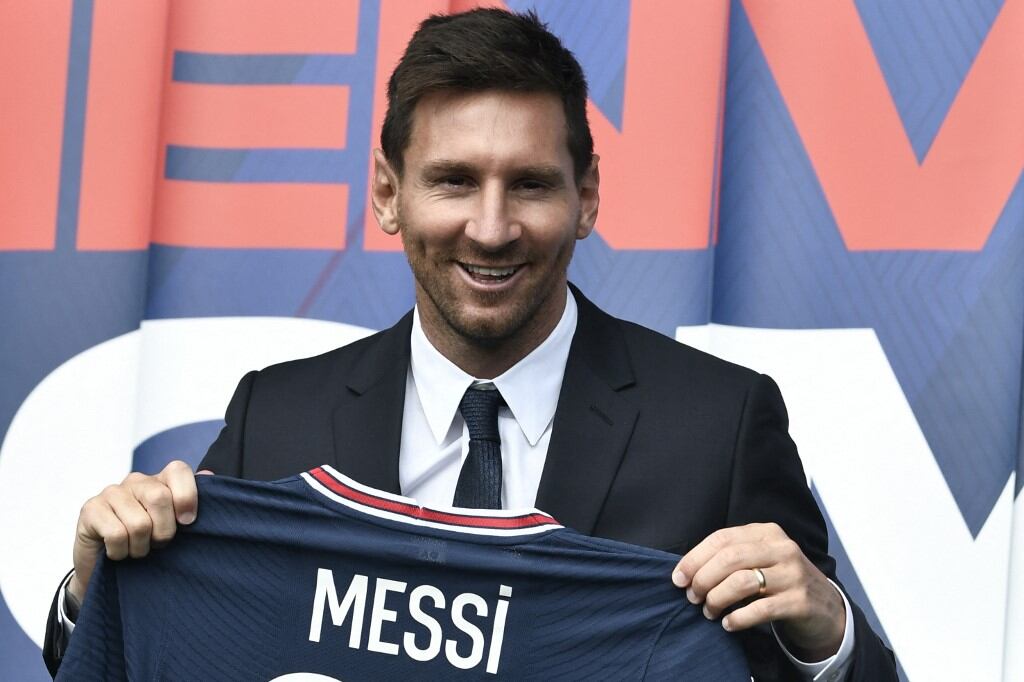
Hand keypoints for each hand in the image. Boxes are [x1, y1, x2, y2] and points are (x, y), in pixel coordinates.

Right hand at [68, 460, 205, 602]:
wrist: (106, 568)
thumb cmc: (146, 543)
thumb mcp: (173, 526)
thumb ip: (190, 502)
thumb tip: (209, 475)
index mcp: (160, 480)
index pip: (178, 470)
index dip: (187, 496)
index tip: (188, 522)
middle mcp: (136, 481)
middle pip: (160, 498)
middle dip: (164, 531)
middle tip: (157, 543)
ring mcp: (111, 492)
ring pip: (139, 523)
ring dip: (140, 547)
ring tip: (136, 549)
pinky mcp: (90, 509)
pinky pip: (116, 534)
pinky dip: (121, 552)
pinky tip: (117, 551)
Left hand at [671, 522, 844, 660]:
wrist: (825, 608)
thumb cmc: (780, 581)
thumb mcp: (759, 559)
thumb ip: (730, 558)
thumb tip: (686, 572)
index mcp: (766, 532)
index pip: (721, 539)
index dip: (695, 558)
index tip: (678, 578)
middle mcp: (781, 548)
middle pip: (729, 559)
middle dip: (703, 579)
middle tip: (692, 597)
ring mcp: (793, 574)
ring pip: (742, 582)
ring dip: (717, 599)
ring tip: (708, 611)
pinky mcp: (800, 601)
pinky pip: (760, 609)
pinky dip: (738, 618)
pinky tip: (728, 624)